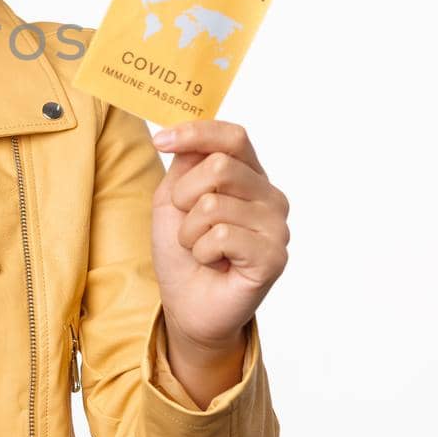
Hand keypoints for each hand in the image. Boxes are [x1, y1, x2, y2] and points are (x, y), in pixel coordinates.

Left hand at [149, 119, 288, 354]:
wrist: (188, 304)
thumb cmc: (183, 251)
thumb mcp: (173, 199)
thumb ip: (186, 164)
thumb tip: (188, 132)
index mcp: (249, 176)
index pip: (233, 137)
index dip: (196, 132)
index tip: (161, 140)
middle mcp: (270, 196)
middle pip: (220, 166)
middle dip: (184, 195)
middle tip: (185, 221)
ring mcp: (276, 226)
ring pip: (215, 204)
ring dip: (190, 230)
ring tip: (199, 247)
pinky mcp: (274, 256)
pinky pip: (222, 235)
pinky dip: (202, 250)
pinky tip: (212, 262)